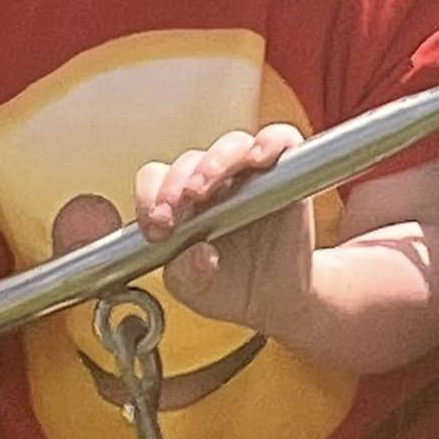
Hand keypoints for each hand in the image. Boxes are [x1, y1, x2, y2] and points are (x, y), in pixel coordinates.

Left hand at [135, 125, 313, 334]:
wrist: (278, 298)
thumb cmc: (231, 287)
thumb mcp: (199, 292)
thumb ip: (187, 276)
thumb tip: (197, 254)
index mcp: (182, 203)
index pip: (157, 178)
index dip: (151, 195)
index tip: (156, 228)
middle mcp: (215, 181)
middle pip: (192, 160)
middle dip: (178, 182)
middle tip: (175, 210)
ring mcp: (251, 173)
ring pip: (231, 145)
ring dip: (216, 161)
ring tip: (207, 188)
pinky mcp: (288, 169)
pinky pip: (281, 140)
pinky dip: (270, 142)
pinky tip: (259, 159)